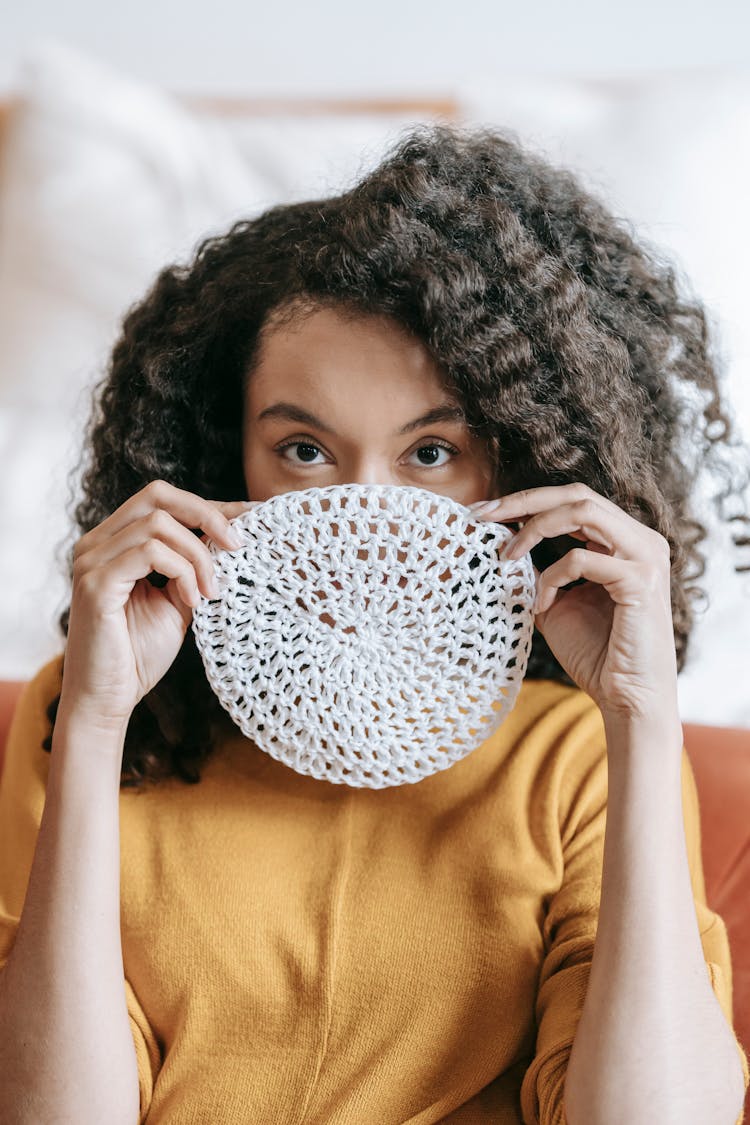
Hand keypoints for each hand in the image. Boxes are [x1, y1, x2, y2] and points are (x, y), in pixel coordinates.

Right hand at [60, 480, 249, 734]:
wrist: (107, 699)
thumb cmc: (139, 655)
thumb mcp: (178, 602)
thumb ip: (194, 568)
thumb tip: (231, 537)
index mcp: (114, 543)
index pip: (163, 501)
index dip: (211, 506)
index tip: (252, 518)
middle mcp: (96, 543)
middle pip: (158, 495)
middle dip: (208, 515)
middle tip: (238, 545)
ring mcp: (92, 560)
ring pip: (159, 524)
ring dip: (198, 555)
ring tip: (211, 591)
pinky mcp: (95, 583)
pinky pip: (149, 552)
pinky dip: (182, 571)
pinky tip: (193, 601)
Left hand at [473, 482, 678, 720]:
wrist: (626, 698)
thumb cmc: (595, 654)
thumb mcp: (556, 603)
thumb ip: (536, 571)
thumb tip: (501, 545)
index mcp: (625, 541)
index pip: (574, 500)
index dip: (527, 500)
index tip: (484, 512)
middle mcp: (641, 540)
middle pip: (577, 494)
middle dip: (524, 500)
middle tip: (483, 513)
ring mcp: (645, 556)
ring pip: (582, 512)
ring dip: (534, 529)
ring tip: (507, 555)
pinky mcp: (640, 580)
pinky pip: (581, 559)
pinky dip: (552, 577)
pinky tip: (542, 605)